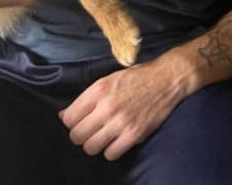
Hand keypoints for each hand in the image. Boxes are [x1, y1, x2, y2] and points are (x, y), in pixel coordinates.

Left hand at [60, 58, 187, 160]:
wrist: (167, 79)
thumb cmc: (138, 78)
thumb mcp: (108, 80)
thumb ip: (87, 97)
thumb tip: (64, 115)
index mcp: (98, 90)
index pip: (69, 119)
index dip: (72, 123)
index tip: (80, 122)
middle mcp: (107, 106)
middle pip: (77, 136)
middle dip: (81, 136)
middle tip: (90, 132)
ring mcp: (121, 122)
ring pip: (91, 148)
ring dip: (95, 145)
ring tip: (103, 138)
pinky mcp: (134, 134)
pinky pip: (111, 154)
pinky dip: (111, 151)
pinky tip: (116, 141)